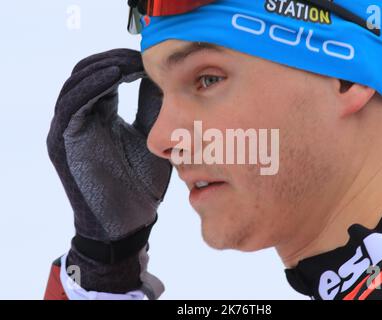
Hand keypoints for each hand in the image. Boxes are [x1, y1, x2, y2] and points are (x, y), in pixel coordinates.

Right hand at [47, 49, 170, 296]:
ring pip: (77, 83)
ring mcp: (70, 129)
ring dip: (103, 67)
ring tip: (131, 61)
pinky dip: (91, 86)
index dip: (126, 62)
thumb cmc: (141, 184)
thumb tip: (162, 77)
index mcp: (102, 115)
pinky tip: (116, 77)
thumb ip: (151, 108)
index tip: (151, 57)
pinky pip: (73, 105)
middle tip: (141, 55)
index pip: (107, 75)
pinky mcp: (64, 142)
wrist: (127, 223)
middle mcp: (83, 118)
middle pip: (89, 72)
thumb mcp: (152, 139)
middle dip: (115, 59)